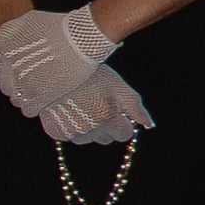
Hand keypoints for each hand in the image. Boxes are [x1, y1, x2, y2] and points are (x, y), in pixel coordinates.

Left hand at [0, 4, 119, 116]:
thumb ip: (4, 35)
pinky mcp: (43, 95)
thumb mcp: (25, 21)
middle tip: (28, 82)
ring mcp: (27, 83)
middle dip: (15, 86)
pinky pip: (29, 109)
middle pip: (6, 88)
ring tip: (36, 92)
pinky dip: (32, 108)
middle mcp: (13, 70)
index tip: (13, 74)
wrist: (81, 36)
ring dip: (24, 97)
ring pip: (16, 100)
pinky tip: (39, 103)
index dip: (4, 74)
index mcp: (7, 53)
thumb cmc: (57, 25)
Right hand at [35, 69, 151, 146]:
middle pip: (105, 138)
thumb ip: (135, 107)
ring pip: (85, 138)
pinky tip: (66, 110)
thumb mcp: (118, 86)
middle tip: (95, 105)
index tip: (115, 112)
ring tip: (79, 106)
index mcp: (109, 119)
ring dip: (85, 128)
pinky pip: (67, 136)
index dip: (121, 122)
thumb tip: (149, 125)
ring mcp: (72, 132)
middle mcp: (91, 130)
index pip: (123, 134)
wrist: (56, 66)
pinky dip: (68, 126)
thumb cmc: (91, 73)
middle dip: (104, 126)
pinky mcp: (55, 132)